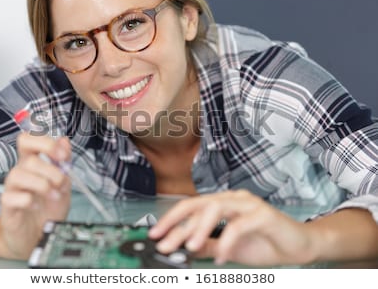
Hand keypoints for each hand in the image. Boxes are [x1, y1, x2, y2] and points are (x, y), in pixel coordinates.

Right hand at [0, 132, 71, 258]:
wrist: (39, 236)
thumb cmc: (49, 208)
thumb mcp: (64, 184)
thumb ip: (64, 163)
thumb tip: (64, 140)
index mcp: (33, 163)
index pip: (28, 140)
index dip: (45, 143)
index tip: (63, 156)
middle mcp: (21, 173)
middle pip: (28, 158)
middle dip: (50, 169)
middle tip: (61, 183)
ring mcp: (12, 189)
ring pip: (17, 174)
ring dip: (42, 185)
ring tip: (54, 196)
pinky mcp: (7, 207)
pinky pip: (11, 197)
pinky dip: (28, 200)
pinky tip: (36, 206)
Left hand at [148, 190, 316, 265]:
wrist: (299, 246)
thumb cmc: (265, 243)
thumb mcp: (228, 248)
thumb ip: (207, 245)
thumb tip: (182, 248)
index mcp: (222, 204)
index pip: (190, 207)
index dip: (170, 220)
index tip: (155, 235)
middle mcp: (232, 199)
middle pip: (198, 204)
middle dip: (178, 224)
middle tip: (164, 243)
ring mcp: (248, 204)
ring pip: (215, 207)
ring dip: (199, 228)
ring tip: (190, 247)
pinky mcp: (263, 214)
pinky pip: (239, 225)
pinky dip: (227, 242)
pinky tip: (222, 257)